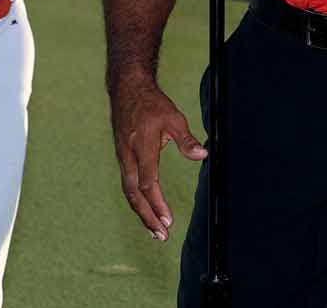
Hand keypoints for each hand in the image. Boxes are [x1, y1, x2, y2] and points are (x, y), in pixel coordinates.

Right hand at [111, 76, 207, 240]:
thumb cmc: (152, 104)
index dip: (157, 203)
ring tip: (155, 232)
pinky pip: (127, 185)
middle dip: (147, 217)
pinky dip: (136, 202)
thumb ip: (187, 140)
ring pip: (129, 192)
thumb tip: (203, 156)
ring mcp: (123, 158)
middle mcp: (129, 156)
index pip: (148, 182)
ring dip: (141, 214)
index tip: (168, 220)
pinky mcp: (122, 159)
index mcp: (142, 147)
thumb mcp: (174, 118)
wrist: (127, 90)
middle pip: (134, 195)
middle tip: (161, 236)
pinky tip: (146, 213)